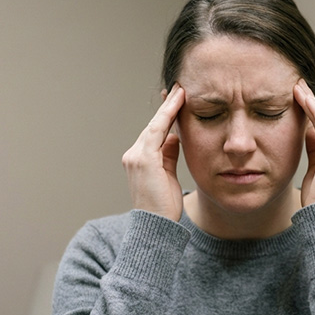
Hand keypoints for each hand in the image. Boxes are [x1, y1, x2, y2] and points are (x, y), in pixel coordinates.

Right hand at [121, 84, 185, 220]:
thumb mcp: (168, 176)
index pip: (155, 132)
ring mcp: (136, 156)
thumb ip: (169, 155)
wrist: (156, 227)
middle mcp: (134, 155)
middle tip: (180, 88)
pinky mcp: (143, 159)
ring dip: (169, 107)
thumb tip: (176, 138)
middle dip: (167, 107)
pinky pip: (156, 131)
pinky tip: (178, 103)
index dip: (166, 115)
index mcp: (140, 160)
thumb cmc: (163, 207)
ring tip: (181, 90)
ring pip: (155, 125)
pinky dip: (167, 115)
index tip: (176, 98)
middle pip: (154, 125)